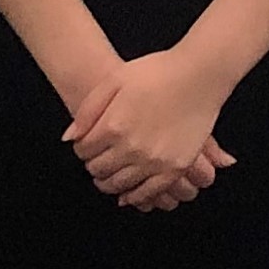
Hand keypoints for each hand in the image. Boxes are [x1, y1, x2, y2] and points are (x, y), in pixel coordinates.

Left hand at [70, 41, 233, 201]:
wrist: (199, 74)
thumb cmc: (157, 71)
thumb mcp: (114, 79)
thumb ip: (88, 110)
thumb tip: (70, 138)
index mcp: (113, 126)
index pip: (84, 151)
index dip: (82, 149)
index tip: (87, 146)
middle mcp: (131, 148)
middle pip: (99, 170)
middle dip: (94, 166)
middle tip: (97, 161)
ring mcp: (154, 161)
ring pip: (121, 185)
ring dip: (111, 183)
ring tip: (110, 176)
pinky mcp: (175, 168)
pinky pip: (149, 193)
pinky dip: (136, 196)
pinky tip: (130, 193)